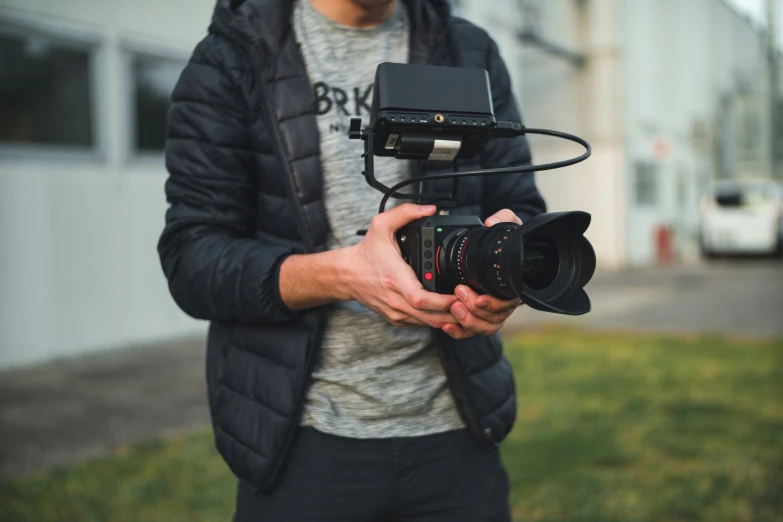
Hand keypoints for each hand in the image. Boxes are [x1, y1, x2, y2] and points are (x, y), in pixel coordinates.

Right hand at [346, 204, 459, 327]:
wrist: (347, 275)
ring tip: (465, 307)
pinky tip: (448, 311)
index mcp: (396, 279)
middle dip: (454, 314)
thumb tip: (429, 208)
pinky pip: (421, 324)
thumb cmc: (366, 253)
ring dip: (449, 319)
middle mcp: (396, 300)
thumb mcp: (381, 225)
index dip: (444, 302)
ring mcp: (396, 313)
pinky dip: (436, 320)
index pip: (422, 300)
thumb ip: (406, 212)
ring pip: (428, 324)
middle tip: (471, 303)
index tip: (459, 294)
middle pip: (431, 318)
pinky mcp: (396, 319)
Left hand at [442, 209, 522, 338]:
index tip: (478, 296)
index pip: (507, 302)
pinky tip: (447, 325)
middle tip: (459, 294)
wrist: (496, 253)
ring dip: (468, 321)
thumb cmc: (504, 242)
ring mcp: (492, 311)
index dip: (493, 303)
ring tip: (453, 308)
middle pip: (494, 318)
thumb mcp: (507, 226)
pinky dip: (460, 332)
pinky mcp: (479, 317)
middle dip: (475, 310)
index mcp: (513, 285)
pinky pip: (472, 332)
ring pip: (484, 327)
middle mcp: (504, 301)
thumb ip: (504, 219)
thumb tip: (492, 221)